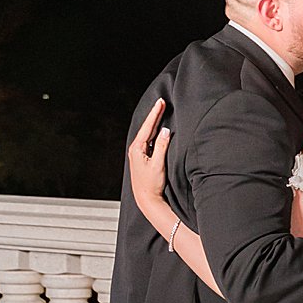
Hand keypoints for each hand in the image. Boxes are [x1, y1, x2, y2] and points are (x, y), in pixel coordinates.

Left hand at [127, 97, 169, 219]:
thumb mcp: (158, 164)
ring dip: (155, 123)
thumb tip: (166, 131)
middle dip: (155, 115)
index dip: (155, 113)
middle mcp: (135, 150)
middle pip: (147, 128)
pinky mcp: (143, 158)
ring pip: (148, 134)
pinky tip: (159, 130)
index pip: (148, 126)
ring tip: (161, 112)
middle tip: (162, 103)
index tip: (160, 102)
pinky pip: (149, 141)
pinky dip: (155, 133)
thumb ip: (162, 146)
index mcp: (137, 149)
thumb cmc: (150, 184)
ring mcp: (138, 154)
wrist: (146, 199)